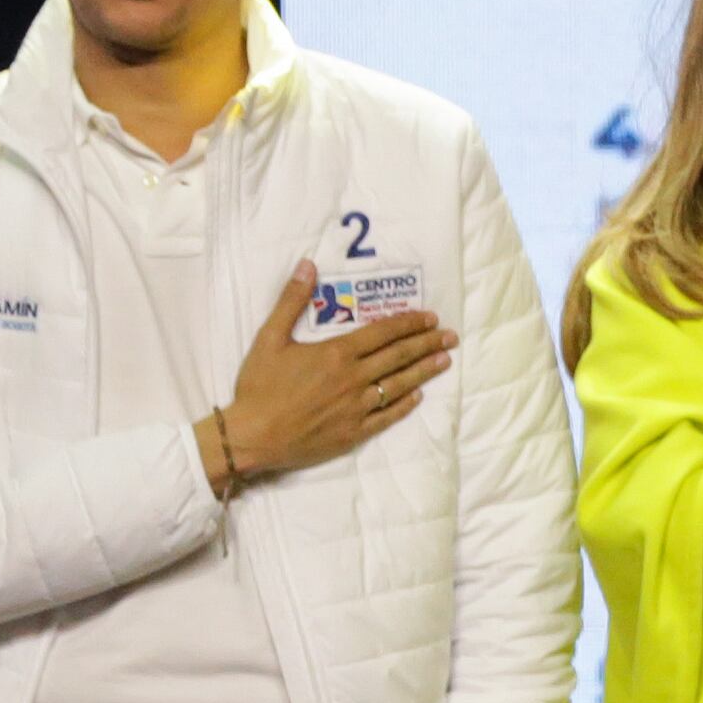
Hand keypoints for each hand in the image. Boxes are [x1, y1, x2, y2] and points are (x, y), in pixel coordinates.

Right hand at [219, 271, 453, 481]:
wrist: (251, 436)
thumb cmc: (258, 387)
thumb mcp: (269, 338)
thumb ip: (291, 301)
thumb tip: (308, 265)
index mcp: (337, 353)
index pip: (383, 333)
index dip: (409, 324)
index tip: (430, 318)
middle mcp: (353, 378)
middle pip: (398, 357)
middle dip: (427, 344)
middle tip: (450, 337)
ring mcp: (356, 408)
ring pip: (398, 385)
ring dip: (424, 371)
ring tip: (444, 360)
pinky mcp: (353, 432)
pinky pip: (386, 417)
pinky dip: (404, 405)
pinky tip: (418, 397)